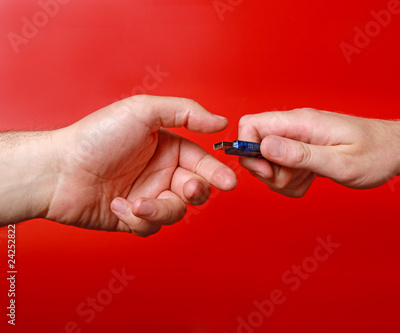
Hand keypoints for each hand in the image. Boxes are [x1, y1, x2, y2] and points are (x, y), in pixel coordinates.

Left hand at [0, 96, 236, 236]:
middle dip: (195, 192)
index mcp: (167, 148)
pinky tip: (118, 206)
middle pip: (195, 190)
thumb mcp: (143, 111)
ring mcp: (147, 196)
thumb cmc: (96, 137)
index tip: (228, 181)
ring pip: (176, 212)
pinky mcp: (132, 218)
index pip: (201, 162)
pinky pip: (152, 226)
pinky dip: (137, 219)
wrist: (58, 172)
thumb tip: (220, 121)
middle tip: (187, 190)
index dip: (217, 172)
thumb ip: (185, 112)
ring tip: (138, 203)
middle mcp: (159, 173)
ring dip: (161, 209)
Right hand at [238, 108, 399, 197]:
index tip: (269, 172)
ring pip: (269, 162)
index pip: (252, 125)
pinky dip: (293, 181)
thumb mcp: (340, 162)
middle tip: (296, 179)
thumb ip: (300, 154)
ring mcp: (300, 138)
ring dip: (283, 179)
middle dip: (269, 172)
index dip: (249, 150)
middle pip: (257, 148)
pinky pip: (284, 169)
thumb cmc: (378, 154)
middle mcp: (297, 127)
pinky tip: (313, 178)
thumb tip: (264, 145)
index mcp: (302, 122)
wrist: (398, 150)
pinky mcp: (304, 150)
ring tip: (311, 178)